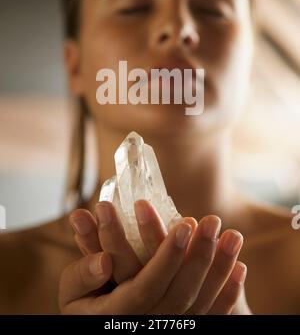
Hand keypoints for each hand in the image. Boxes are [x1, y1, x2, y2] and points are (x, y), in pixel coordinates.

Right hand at [60, 201, 249, 313]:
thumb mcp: (72, 294)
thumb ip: (82, 274)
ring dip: (219, 268)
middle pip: (180, 293)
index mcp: (118, 313)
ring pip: (200, 303)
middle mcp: (148, 324)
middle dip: (199, 255)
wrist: (106, 325)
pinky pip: (212, 316)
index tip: (183, 223)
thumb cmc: (85, 306)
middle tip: (212, 220)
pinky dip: (228, 294)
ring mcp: (168, 328)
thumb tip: (104, 258)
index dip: (166, 257)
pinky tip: (240, 267)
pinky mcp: (183, 328)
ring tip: (233, 234)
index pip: (146, 285)